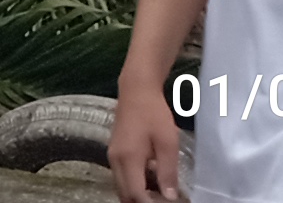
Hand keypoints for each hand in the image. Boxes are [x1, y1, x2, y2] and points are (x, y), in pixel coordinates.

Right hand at [106, 79, 190, 201]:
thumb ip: (168, 172)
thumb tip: (170, 197)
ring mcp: (112, 156)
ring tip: (158, 195)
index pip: (135, 194)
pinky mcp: (115, 152)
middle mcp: (115, 161)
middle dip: (141, 202)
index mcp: (128, 159)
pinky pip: (122, 177)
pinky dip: (134, 185)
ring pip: (121, 187)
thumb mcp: (168, 143)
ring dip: (137, 195)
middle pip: (124, 194)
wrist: (136, 90)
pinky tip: (150, 182)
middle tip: (161, 201)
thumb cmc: (154, 114)